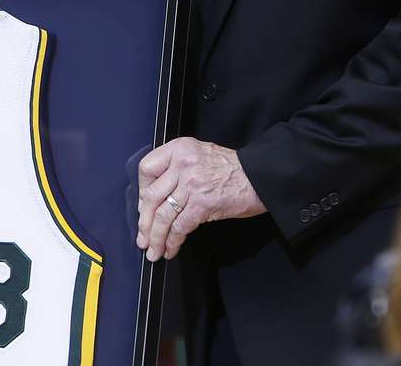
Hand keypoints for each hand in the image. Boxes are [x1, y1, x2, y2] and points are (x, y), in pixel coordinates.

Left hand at [137, 137, 265, 260]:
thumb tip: (157, 198)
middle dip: (144, 223)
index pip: (147, 169)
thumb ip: (176, 168)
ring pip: (163, 215)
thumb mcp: (198, 154)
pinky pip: (180, 227)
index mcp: (179, 149)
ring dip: (156, 238)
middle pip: (151, 197)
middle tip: (142, 239)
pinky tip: (171, 250)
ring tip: (153, 251)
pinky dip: (173, 241)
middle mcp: (181, 164)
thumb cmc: (231, 168)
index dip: (141, 192)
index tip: (143, 208)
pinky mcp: (202, 204)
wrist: (259, 176)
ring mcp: (191, 184)